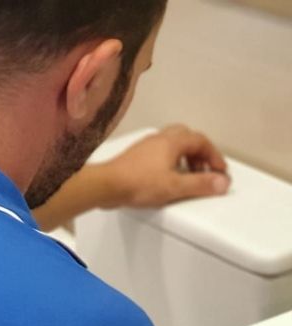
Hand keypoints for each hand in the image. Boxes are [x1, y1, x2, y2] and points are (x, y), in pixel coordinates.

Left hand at [98, 125, 230, 209]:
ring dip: (184, 157)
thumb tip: (221, 183)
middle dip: (200, 153)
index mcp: (172, 141)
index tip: (219, 171)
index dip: (214, 156)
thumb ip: (199, 185)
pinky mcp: (135, 158)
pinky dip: (169, 161)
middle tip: (204, 170)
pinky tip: (166, 177)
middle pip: (187, 138)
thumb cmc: (136, 183)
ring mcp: (145, 147)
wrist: (105, 186)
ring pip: (172, 145)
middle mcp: (159, 139)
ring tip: (186, 175)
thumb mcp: (174, 187)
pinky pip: (159, 154)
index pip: (202, 142)